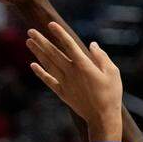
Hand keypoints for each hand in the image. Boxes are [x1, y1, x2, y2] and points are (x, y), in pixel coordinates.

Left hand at [27, 22, 121, 141]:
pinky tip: (33, 65)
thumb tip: (92, 45)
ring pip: (48, 64)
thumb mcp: (113, 72)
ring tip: (29, 42)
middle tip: (30, 30)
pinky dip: (40, 73)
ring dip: (38, 53)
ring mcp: (65, 83)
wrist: (103, 117)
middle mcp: (71, 73)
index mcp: (84, 65)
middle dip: (42, 41)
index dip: (60, 33)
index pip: (69, 45)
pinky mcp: (63, 93)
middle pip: (53, 53)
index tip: (51, 24)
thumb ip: (101, 57)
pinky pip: (49, 80)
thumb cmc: (111, 94)